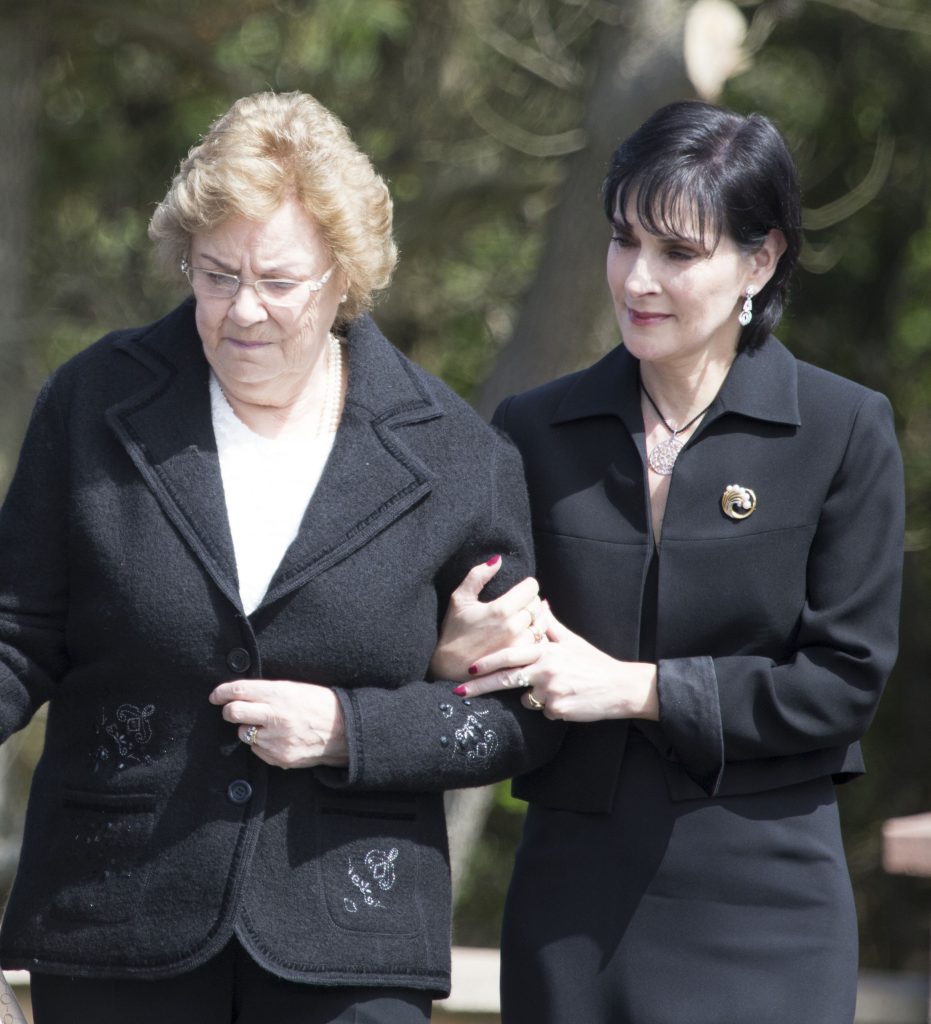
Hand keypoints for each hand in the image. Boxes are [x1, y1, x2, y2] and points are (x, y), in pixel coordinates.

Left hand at [209, 679, 347, 768]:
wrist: (343, 731)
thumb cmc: (319, 705)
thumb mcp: (294, 689)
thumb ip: (266, 692)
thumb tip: (238, 696)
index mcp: (280, 694)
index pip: (239, 691)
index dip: (222, 692)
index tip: (216, 695)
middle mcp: (276, 716)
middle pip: (233, 713)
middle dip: (229, 711)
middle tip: (233, 710)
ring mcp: (276, 740)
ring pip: (243, 733)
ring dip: (249, 729)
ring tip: (268, 725)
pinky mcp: (279, 757)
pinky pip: (256, 750)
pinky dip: (261, 744)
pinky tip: (277, 738)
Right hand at [429, 555, 547, 680]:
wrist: (447, 669)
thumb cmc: (452, 632)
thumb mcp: (459, 599)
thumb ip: (478, 575)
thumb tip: (498, 559)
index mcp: (501, 609)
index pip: (532, 588)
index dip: (527, 586)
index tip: (519, 590)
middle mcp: (515, 628)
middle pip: (538, 605)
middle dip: (531, 602)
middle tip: (519, 605)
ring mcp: (520, 646)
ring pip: (543, 624)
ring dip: (536, 620)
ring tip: (522, 620)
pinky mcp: (522, 661)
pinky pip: (540, 643)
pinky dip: (537, 638)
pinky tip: (524, 637)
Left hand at [453, 611, 658, 722]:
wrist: (621, 687)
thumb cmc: (594, 663)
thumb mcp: (572, 641)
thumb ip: (550, 625)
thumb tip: (538, 604)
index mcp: (546, 651)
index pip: (510, 655)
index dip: (487, 662)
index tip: (468, 667)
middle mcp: (546, 670)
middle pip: (505, 680)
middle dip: (480, 687)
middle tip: (459, 692)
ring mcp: (551, 691)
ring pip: (526, 700)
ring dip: (533, 698)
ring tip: (559, 690)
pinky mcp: (559, 710)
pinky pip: (543, 712)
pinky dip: (550, 709)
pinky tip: (568, 701)